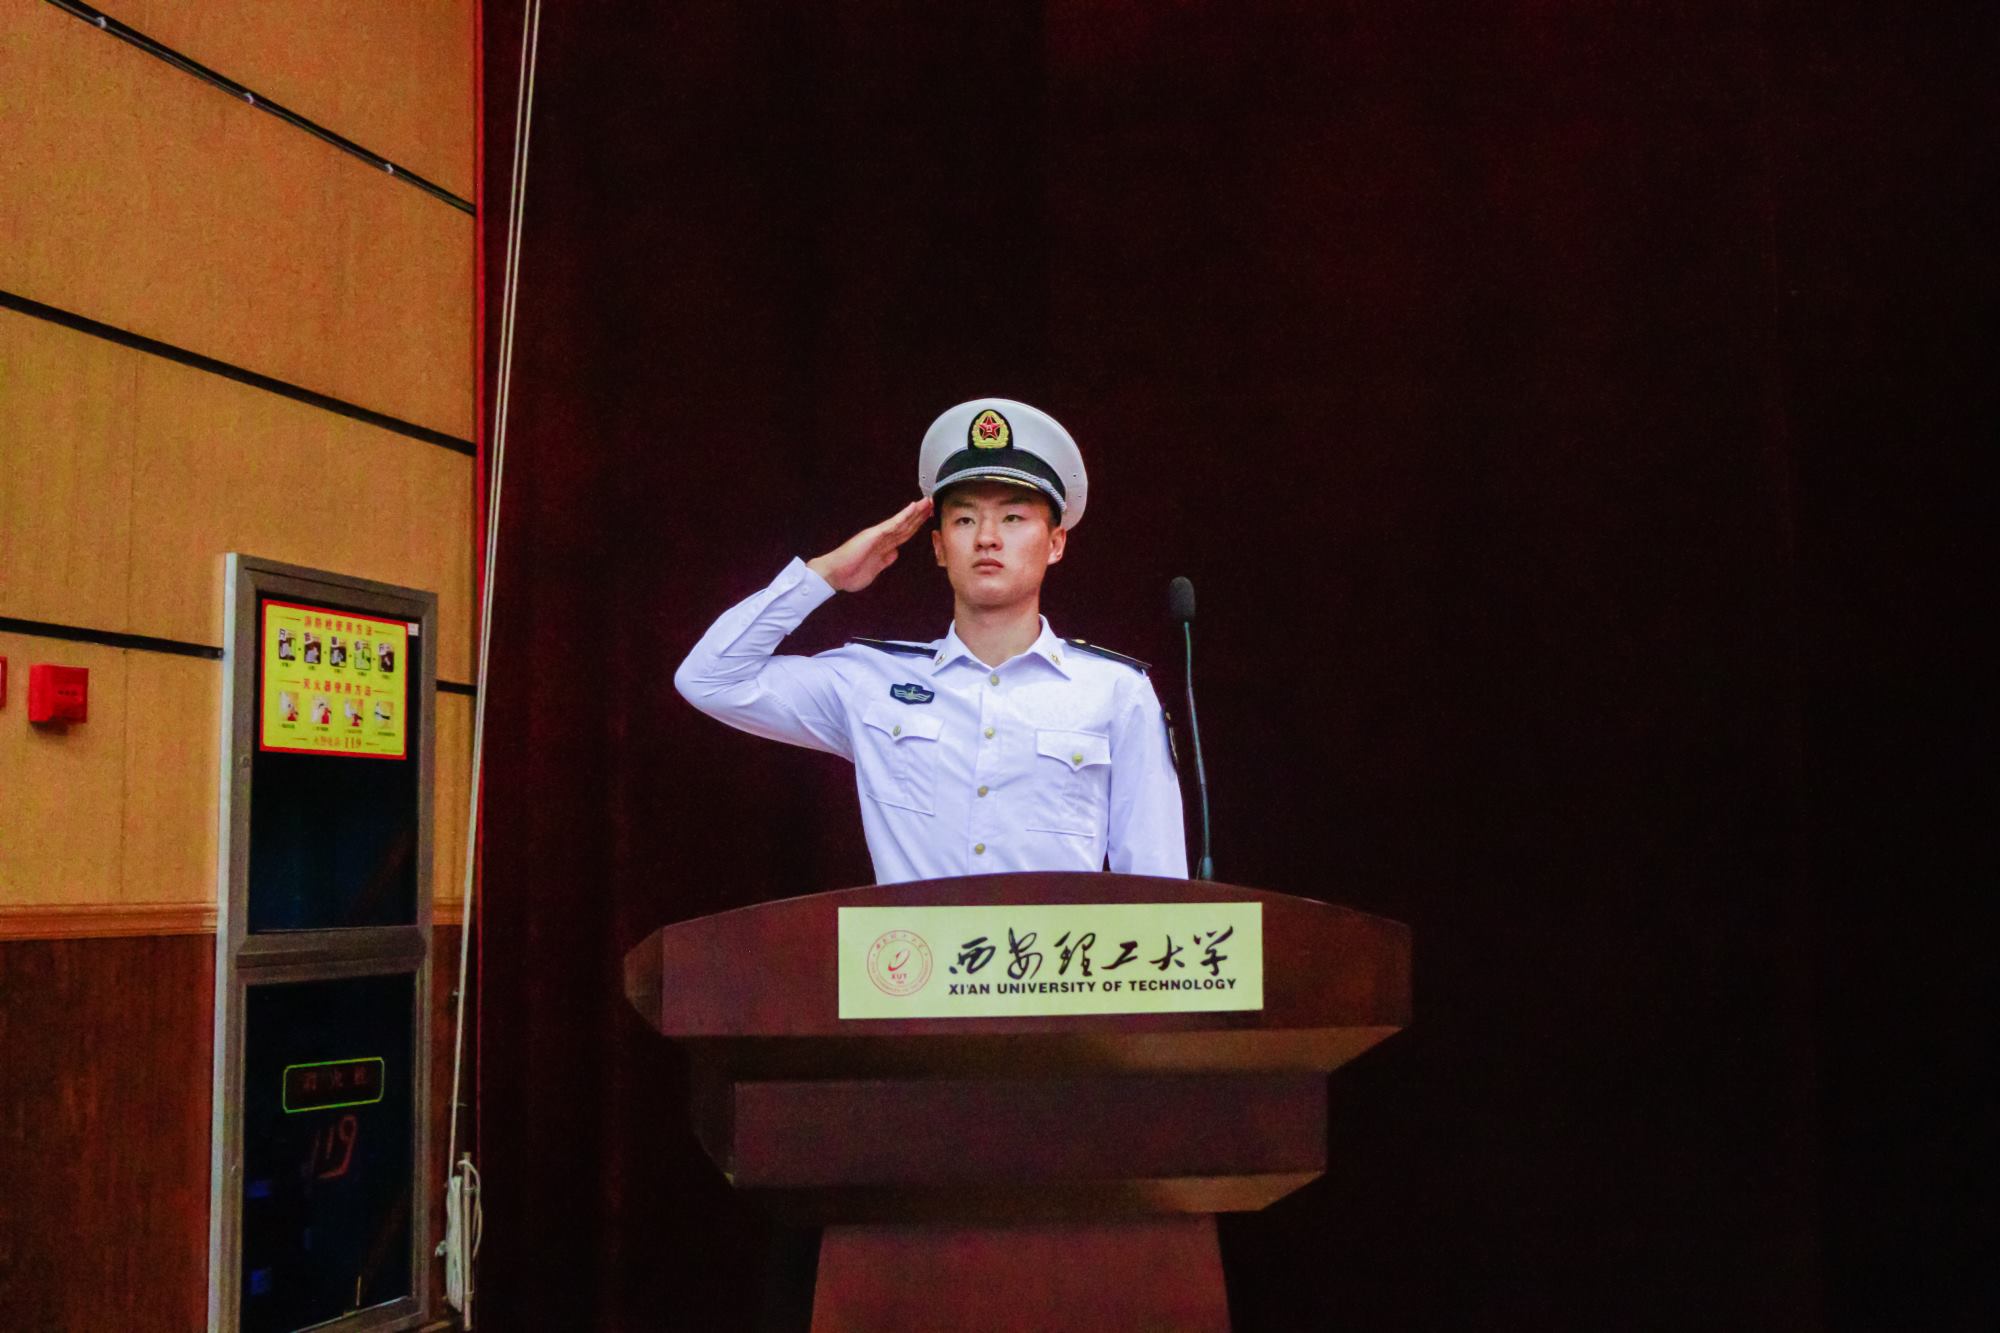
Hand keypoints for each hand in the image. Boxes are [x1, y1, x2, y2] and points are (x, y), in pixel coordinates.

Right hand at [807, 498, 932, 592]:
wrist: (834, 574)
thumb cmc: (849, 573)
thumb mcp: (875, 570)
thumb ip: (885, 560)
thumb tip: (895, 553)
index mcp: (883, 546)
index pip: (904, 533)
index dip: (917, 525)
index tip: (928, 518)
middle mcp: (882, 538)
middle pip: (906, 525)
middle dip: (920, 516)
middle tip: (933, 504)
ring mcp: (878, 535)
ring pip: (902, 521)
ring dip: (916, 512)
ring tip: (928, 502)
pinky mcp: (874, 535)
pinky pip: (893, 524)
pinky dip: (904, 515)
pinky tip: (913, 507)